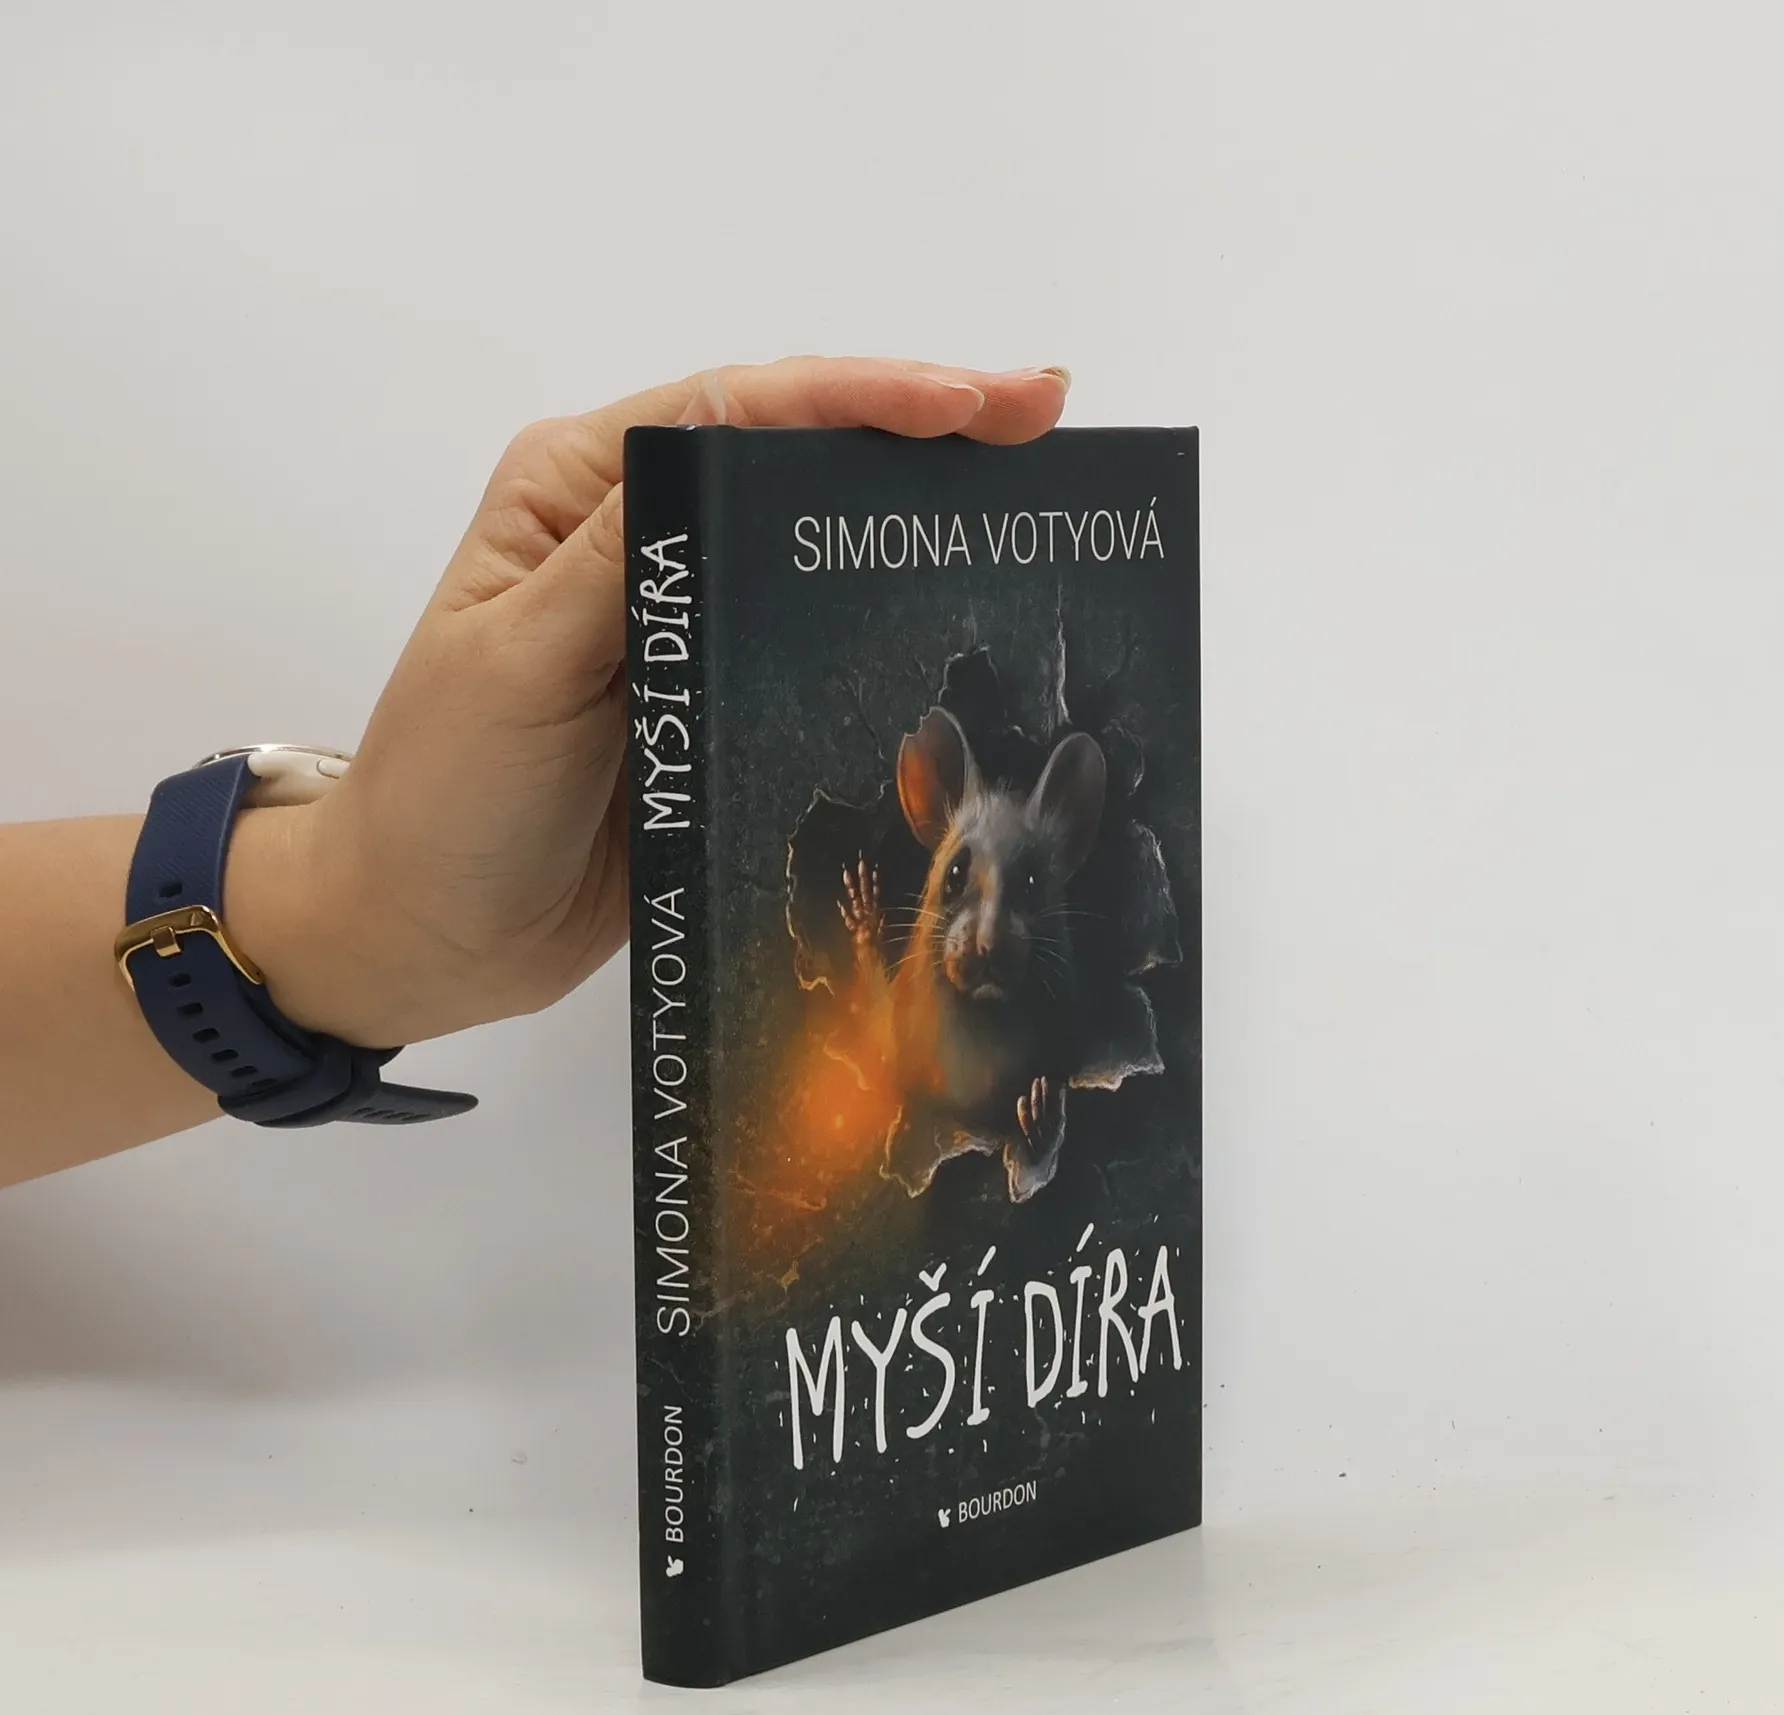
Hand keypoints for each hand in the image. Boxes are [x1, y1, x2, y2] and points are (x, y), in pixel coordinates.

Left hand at [228, 357, 1069, 1045]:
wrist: (425, 934)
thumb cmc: (447, 796)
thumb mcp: (516, 663)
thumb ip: (624, 563)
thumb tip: (730, 456)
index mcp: (583, 493)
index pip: (741, 409)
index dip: (868, 397)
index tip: (979, 405)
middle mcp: (645, 540)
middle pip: (799, 462)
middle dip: (923, 439)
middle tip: (1044, 432)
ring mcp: (691, 625)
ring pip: (820, 553)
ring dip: (919, 525)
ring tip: (1035, 509)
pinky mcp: (720, 704)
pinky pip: (820, 654)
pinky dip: (891, 632)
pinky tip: (964, 626)